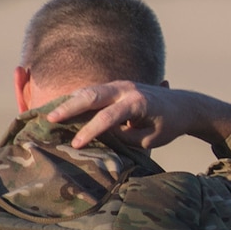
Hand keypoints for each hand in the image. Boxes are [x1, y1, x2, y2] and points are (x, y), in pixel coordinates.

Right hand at [46, 82, 230, 149]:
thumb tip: (103, 136)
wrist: (182, 105)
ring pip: (89, 90)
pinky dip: (75, 98)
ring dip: (68, 101)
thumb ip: (126, 137)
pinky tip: (61, 108)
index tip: (76, 145)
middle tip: (50, 119)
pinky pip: (92, 90)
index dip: (91, 131)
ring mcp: (120, 84)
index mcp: (138, 103)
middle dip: (70, 108)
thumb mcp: (149, 139)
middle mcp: (126, 89)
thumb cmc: (167, 125)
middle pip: (92, 95)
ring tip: (48, 114)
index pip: (109, 117)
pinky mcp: (115, 86)